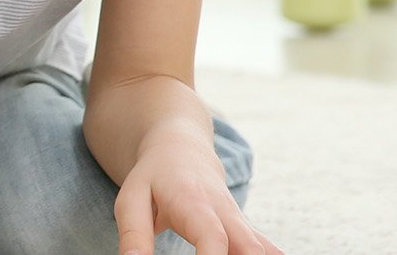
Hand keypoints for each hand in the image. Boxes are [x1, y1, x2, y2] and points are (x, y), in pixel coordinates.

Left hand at [114, 140, 277, 254]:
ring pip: (263, 249)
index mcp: (195, 203)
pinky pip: (265, 250)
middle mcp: (225, 213)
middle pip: (250, 248)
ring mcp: (240, 223)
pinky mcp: (247, 233)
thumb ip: (134, 234)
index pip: (213, 237)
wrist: (182, 150)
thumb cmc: (153, 177)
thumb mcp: (131, 200)